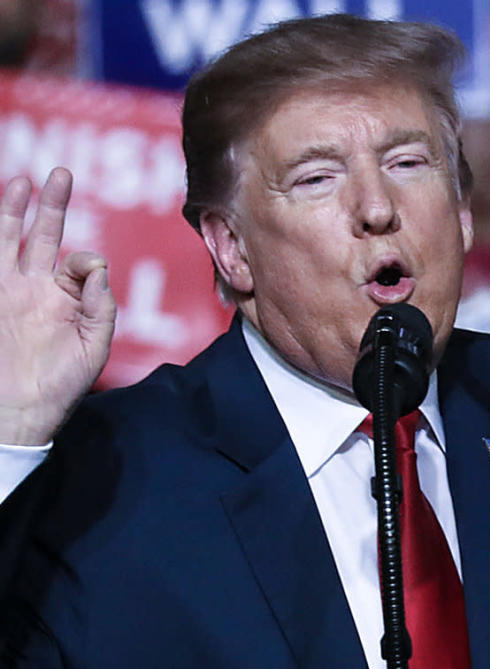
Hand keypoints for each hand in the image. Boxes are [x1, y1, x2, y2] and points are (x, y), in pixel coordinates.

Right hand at [0, 169, 115, 444]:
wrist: (18, 414)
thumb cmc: (62, 384)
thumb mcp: (95, 344)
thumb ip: (101, 303)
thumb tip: (96, 263)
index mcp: (66, 297)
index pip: (79, 261)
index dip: (85, 260)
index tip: (85, 268)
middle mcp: (33, 288)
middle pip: (41, 235)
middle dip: (51, 204)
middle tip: (60, 172)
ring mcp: (5, 291)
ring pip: (7, 241)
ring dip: (13, 212)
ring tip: (20, 181)